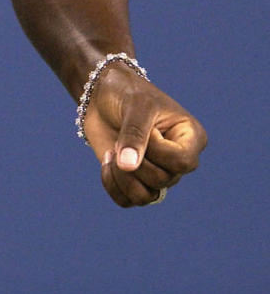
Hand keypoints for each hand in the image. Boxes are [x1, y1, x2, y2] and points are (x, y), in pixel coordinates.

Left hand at [82, 62, 206, 207]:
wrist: (102, 95)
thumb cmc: (127, 93)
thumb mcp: (135, 105)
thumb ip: (134, 134)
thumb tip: (128, 167)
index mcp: (191, 137)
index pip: (183, 162)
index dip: (157, 150)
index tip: (145, 128)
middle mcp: (178, 159)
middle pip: (163, 180)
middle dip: (135, 161)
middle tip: (120, 139)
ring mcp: (158, 172)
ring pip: (146, 196)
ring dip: (122, 178)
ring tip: (111, 153)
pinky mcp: (136, 180)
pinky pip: (127, 200)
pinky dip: (112, 185)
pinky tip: (106, 161)